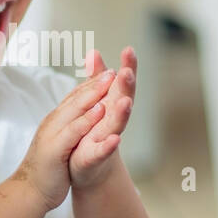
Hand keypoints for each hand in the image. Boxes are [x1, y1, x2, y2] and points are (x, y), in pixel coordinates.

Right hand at [16, 69, 115, 209]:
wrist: (29, 192)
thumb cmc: (47, 168)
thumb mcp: (58, 141)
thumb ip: (67, 125)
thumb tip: (78, 114)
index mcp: (56, 121)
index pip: (75, 97)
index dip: (91, 83)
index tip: (108, 71)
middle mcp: (53, 122)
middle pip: (76, 98)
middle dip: (95, 82)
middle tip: (113, 69)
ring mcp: (52, 134)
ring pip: (75, 109)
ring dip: (94, 94)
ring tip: (111, 81)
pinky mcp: (55, 150)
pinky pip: (74, 131)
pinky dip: (88, 119)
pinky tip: (102, 110)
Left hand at [70, 47, 135, 189]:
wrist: (88, 168)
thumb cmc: (93, 131)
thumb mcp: (93, 101)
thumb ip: (95, 78)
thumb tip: (93, 52)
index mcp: (111, 104)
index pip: (121, 82)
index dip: (127, 67)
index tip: (129, 50)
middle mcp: (113, 119)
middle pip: (123, 99)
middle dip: (126, 86)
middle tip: (128, 71)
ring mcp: (106, 138)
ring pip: (116, 123)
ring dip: (122, 113)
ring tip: (125, 102)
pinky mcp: (96, 156)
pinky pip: (103, 150)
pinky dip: (108, 145)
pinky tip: (114, 139)